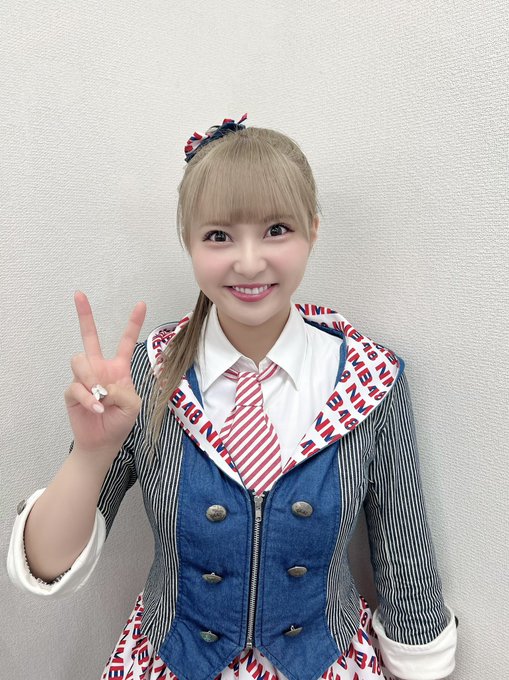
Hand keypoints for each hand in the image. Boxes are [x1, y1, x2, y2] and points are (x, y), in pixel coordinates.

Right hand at [64, 292, 146, 457]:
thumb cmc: (120, 421)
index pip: (126, 342)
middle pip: (89, 337)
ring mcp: (84, 378)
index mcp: (119, 368)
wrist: (103, 442)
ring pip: (80, 360)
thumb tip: (103, 384)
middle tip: (79, 294)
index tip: (141, 303)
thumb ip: (123, 390)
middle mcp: (100, 368)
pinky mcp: (72, 391)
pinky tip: (97, 407)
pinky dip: (88, 398)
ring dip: (91, 377)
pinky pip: (76, 386)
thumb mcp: (133, 405)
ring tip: (100, 395)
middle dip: (84, 315)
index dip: (133, 323)